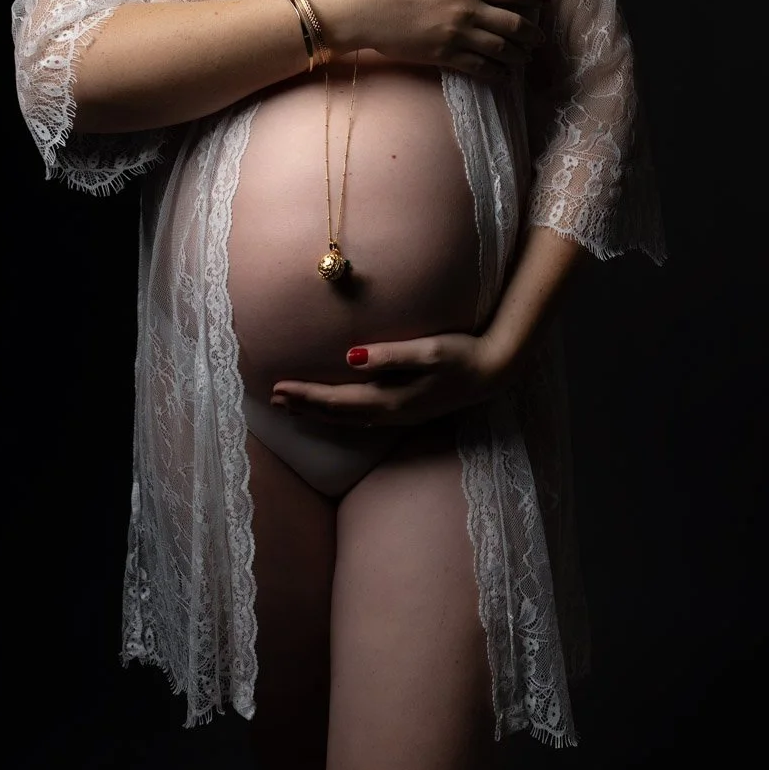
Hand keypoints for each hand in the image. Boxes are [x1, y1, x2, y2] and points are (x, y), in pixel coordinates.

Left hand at [269, 330, 514, 427]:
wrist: (495, 372)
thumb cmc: (463, 355)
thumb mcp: (429, 350)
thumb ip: (390, 355)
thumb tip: (350, 358)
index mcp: (391, 399)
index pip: (337, 401)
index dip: (306, 396)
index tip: (278, 388)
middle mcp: (391, 413)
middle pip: (338, 414)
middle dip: (305, 407)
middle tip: (273, 400)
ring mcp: (400, 416)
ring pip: (349, 419)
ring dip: (319, 413)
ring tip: (293, 408)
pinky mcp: (408, 411)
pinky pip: (363, 418)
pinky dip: (340, 415)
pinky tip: (336, 412)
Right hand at [312, 0, 548, 79]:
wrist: (361, 8)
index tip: (545, 2)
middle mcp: (468, 10)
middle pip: (514, 24)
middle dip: (532, 33)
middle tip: (539, 38)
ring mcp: (457, 35)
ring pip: (501, 49)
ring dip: (518, 55)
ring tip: (526, 58)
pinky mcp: (444, 56)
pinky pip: (479, 67)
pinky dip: (497, 74)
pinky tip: (505, 77)